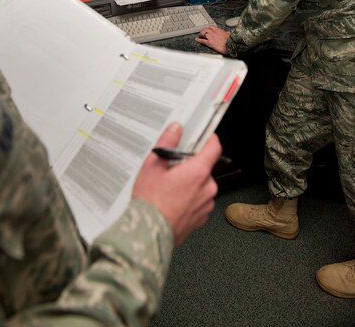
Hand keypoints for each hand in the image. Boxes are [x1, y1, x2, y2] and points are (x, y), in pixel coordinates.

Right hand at [132, 122, 221, 245]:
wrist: (149, 233)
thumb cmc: (151, 202)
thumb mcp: (152, 165)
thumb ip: (167, 143)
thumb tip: (175, 129)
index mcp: (198, 172)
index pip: (214, 147)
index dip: (209, 139)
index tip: (204, 137)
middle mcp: (207, 187)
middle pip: (205, 167)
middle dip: (191, 165)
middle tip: (173, 168)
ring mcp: (206, 204)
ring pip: (202, 184)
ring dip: (190, 182)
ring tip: (170, 187)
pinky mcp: (202, 217)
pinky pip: (199, 200)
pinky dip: (190, 197)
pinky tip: (173, 200)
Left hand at [196, 25, 230, 54]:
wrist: (230, 45)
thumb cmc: (230, 41)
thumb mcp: (229, 35)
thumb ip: (227, 34)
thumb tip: (228, 33)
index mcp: (219, 30)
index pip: (211, 27)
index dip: (208, 28)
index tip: (207, 29)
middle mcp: (214, 32)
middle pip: (206, 29)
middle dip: (203, 30)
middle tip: (202, 33)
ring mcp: (211, 37)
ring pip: (203, 33)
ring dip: (200, 34)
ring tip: (199, 36)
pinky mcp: (209, 42)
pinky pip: (202, 40)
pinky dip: (199, 40)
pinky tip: (197, 39)